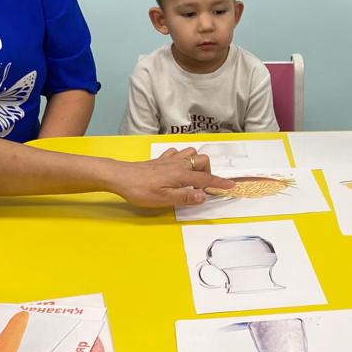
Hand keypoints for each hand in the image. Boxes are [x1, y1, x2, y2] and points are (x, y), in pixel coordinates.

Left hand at [112, 149, 233, 208]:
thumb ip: (185, 197)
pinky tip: (176, 167)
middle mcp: (178, 164)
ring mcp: (169, 159)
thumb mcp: (163, 199)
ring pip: (191, 153)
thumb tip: (204, 197)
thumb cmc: (140, 190)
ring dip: (196, 163)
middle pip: (202, 161)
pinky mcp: (160, 159)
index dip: (219, 184)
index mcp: (181, 175)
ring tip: (191, 177)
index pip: (205, 180)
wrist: (120, 177)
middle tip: (201, 187)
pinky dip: (182, 158)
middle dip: (208, 172)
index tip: (231, 186)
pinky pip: (177, 153)